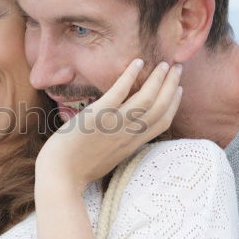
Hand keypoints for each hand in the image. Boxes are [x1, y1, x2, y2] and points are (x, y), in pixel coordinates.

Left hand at [36, 59, 182, 189]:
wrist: (60, 176)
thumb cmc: (78, 169)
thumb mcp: (108, 159)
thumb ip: (119, 144)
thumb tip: (122, 130)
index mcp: (132, 145)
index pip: (162, 123)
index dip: (173, 104)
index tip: (178, 89)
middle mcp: (128, 135)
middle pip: (160, 108)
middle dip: (171, 86)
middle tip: (177, 68)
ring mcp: (114, 125)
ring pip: (146, 99)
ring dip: (158, 79)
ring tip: (162, 64)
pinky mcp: (98, 115)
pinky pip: (119, 92)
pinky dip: (130, 76)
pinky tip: (137, 63)